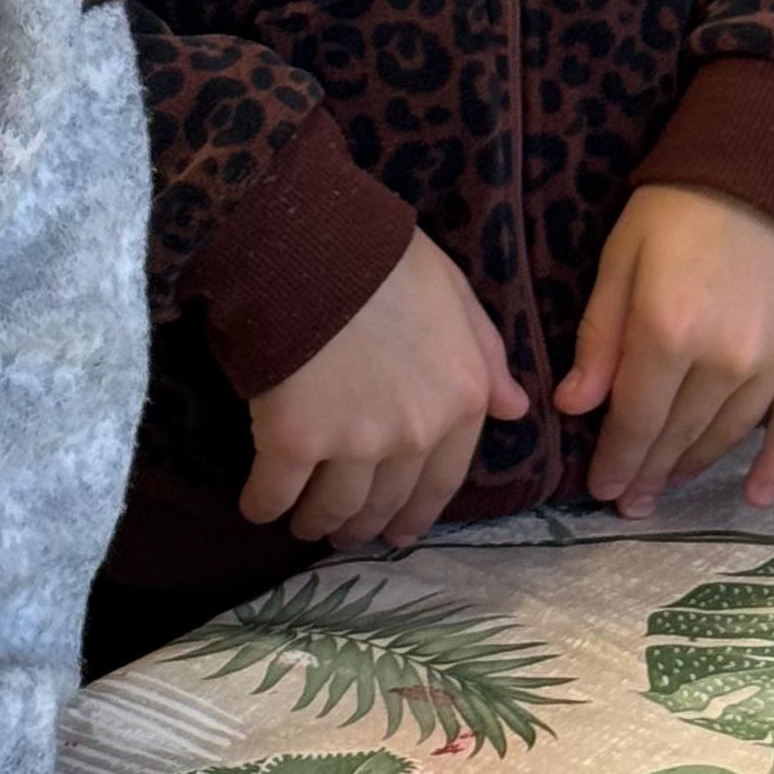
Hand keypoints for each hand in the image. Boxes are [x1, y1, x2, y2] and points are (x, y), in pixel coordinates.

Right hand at [239, 228, 529, 551]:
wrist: (310, 241)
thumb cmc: (384, 256)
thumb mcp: (455, 294)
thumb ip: (485, 354)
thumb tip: (516, 410)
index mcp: (460, 399)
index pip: (443, 479)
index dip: (418, 511)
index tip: (400, 530)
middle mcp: (415, 433)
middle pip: (386, 501)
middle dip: (364, 523)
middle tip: (345, 531)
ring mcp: (354, 442)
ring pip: (334, 505)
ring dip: (317, 522)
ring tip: (303, 525)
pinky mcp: (293, 441)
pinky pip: (275, 492)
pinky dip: (263, 504)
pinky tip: (256, 507)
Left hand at [555, 183, 773, 520]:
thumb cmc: (681, 203)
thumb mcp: (622, 256)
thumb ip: (600, 336)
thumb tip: (575, 408)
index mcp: (666, 330)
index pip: (635, 419)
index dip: (616, 459)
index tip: (601, 487)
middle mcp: (725, 357)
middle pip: (680, 434)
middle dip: (649, 472)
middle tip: (629, 500)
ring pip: (730, 433)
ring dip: (696, 466)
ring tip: (670, 487)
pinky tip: (755, 497)